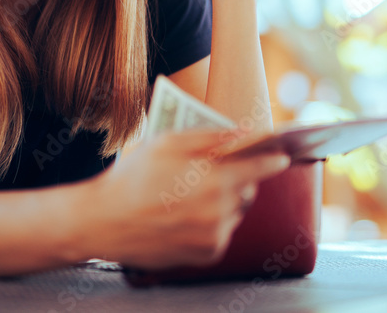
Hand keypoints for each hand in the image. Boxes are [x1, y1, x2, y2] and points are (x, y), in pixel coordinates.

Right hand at [89, 129, 290, 269]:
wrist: (104, 222)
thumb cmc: (133, 176)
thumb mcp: (168, 143)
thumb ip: (210, 137)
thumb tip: (243, 132)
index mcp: (214, 180)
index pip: (259, 168)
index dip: (273, 160)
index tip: (282, 156)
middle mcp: (220, 211)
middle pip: (248, 190)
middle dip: (239, 178)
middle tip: (216, 172)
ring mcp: (214, 236)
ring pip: (235, 212)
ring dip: (225, 201)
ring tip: (193, 194)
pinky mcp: (206, 254)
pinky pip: (222, 233)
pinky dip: (213, 223)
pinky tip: (187, 215)